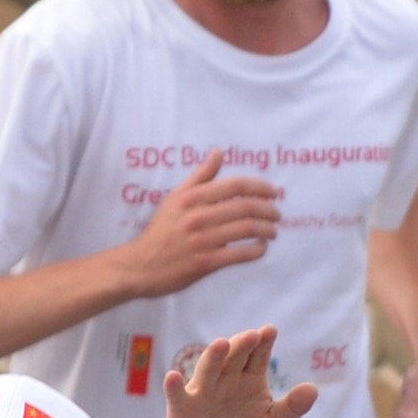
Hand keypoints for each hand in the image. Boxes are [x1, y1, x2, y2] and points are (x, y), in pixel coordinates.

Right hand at [122, 154, 283, 296]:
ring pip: (247, 230)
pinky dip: (257, 250)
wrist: (140, 266)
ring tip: (273, 231)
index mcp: (191, 198)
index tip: (274, 192)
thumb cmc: (160, 230)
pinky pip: (241, 254)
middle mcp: (198, 217)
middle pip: (246, 208)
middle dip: (269, 210)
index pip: (236, 186)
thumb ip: (200, 176)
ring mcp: (202, 240)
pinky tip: (261, 248)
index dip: (261, 187)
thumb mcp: (175, 198)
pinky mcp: (206, 263)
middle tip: (277, 214)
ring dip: (267, 230)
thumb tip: (219, 152)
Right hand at [164, 327, 315, 417]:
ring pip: (208, 369)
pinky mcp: (182, 407)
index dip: (263, 343)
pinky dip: (173, 386)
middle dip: (243, 345)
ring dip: (214, 356)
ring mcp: (203, 391)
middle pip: (235, 357)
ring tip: (222, 344)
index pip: (258, 356)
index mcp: (250, 379)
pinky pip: (177, 395)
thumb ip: (292, 409)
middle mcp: (226, 379)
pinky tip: (173, 377)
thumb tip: (313, 388)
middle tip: (253, 335)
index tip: (269, 331)